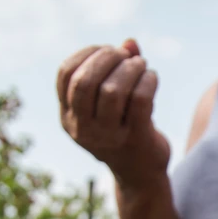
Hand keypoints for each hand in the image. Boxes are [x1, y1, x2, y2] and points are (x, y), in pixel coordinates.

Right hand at [57, 40, 170, 186]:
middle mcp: (82, 129)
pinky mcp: (135, 140)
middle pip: (85, 82)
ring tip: (141, 65)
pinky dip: (148, 81)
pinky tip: (152, 77)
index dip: (85, 54)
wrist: (140, 176)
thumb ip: (118, 71)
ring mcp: (108, 138)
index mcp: (68, 118)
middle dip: (107, 58)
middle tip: (125, 55)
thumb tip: (130, 42)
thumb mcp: (113, 103)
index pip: (65, 75)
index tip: (105, 50)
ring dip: (130, 68)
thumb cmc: (124, 131)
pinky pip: (140, 100)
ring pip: (112, 91)